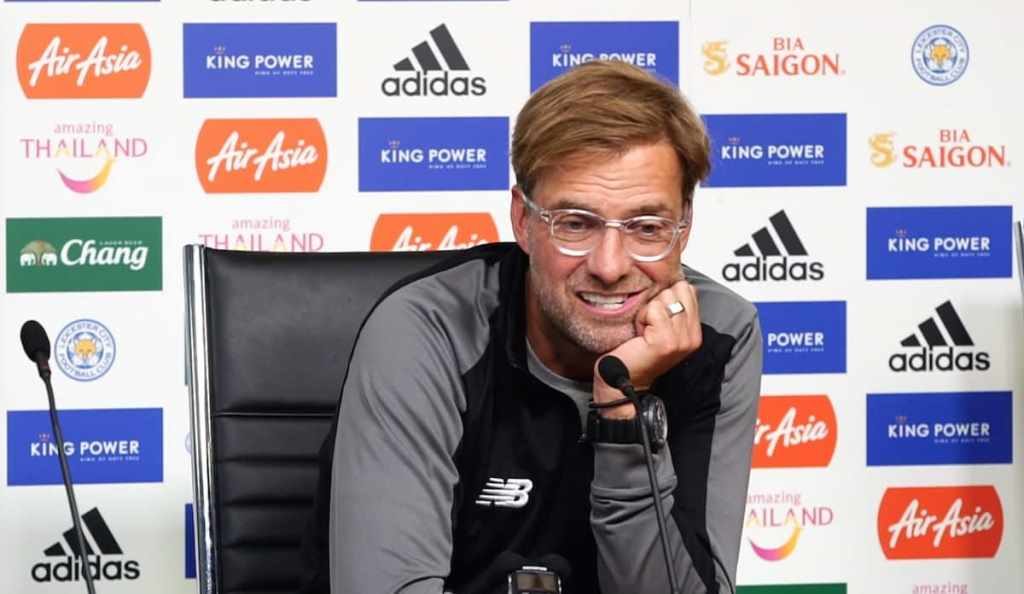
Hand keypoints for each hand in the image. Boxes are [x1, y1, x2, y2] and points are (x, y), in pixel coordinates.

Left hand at [592, 280, 701, 418]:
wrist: (621, 380)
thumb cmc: (635, 352)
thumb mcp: (660, 327)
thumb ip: (671, 307)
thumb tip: (671, 280)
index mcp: (694, 332)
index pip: (688, 289)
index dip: (666, 296)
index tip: (655, 318)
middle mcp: (692, 337)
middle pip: (678, 289)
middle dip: (657, 301)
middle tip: (648, 325)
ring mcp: (681, 340)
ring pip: (665, 297)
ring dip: (647, 311)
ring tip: (643, 330)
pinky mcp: (666, 342)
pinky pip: (653, 309)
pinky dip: (641, 318)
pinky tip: (639, 334)